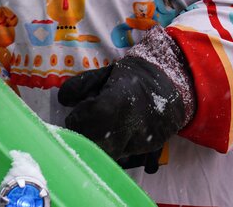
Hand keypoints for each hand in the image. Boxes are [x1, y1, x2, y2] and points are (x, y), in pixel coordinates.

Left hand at [57, 56, 187, 172]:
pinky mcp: (154, 148)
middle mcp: (136, 122)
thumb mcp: (105, 73)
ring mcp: (146, 138)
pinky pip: (131, 158)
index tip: (73, 118)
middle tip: (79, 132)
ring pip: (116, 154)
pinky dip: (119, 154)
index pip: (98, 115)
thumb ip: (82, 85)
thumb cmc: (132, 76)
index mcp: (123, 98)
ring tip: (96, 134)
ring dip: (100, 148)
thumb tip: (62, 100)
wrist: (170, 83)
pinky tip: (113, 145)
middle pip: (104, 143)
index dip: (81, 119)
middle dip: (86, 140)